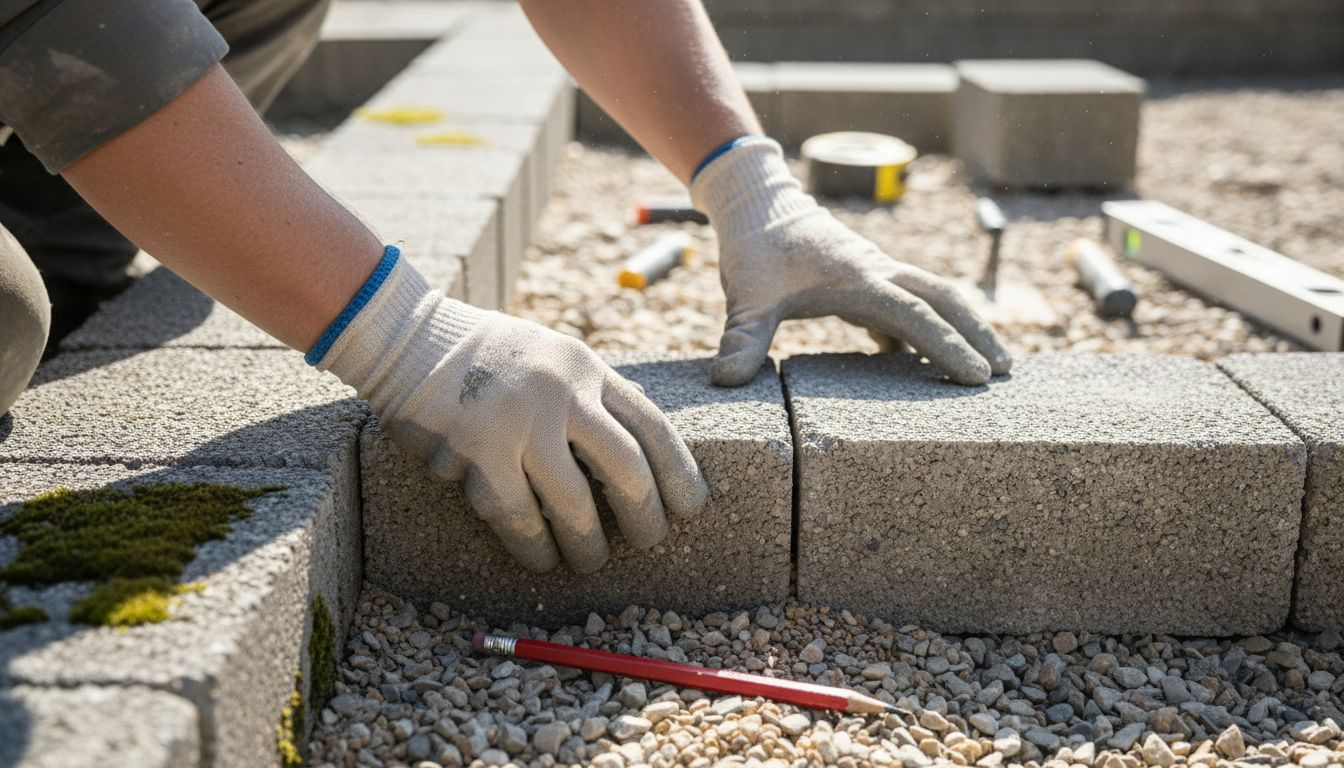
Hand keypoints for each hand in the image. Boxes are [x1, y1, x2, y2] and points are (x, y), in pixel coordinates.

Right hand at [314, 254, 707, 572]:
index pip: (651, 424)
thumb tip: (641, 447)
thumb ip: (593, 395)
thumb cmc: (487, 356)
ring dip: (586, 543)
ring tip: (589, 562)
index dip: (679, 471)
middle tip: (648, 542)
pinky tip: (540, 560)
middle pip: (626, 468)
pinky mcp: (479, 452)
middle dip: (644, 516)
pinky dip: (532, 545)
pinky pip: (518, 515)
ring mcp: (521, 422)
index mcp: (586, 368)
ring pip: (574, 504)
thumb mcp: (553, 356)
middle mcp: (562, 393)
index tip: (692, 507)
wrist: (410, 339)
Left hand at [690, 139, 1011, 386]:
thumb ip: (741, 339)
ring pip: (932, 298)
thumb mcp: (745, 297)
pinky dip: (923, 329)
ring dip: (960, 328)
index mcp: (858, 279)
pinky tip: (923, 362)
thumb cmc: (754, 249)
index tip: (976, 376)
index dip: (947, 345)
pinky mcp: (866, 279)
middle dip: (977, 333)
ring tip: (986, 367)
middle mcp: (878, 272)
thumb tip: (724, 382)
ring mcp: (876, 273)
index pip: (914, 314)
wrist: (756, 203)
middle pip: (943, 299)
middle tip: (1004, 372)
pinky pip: (907, 304)